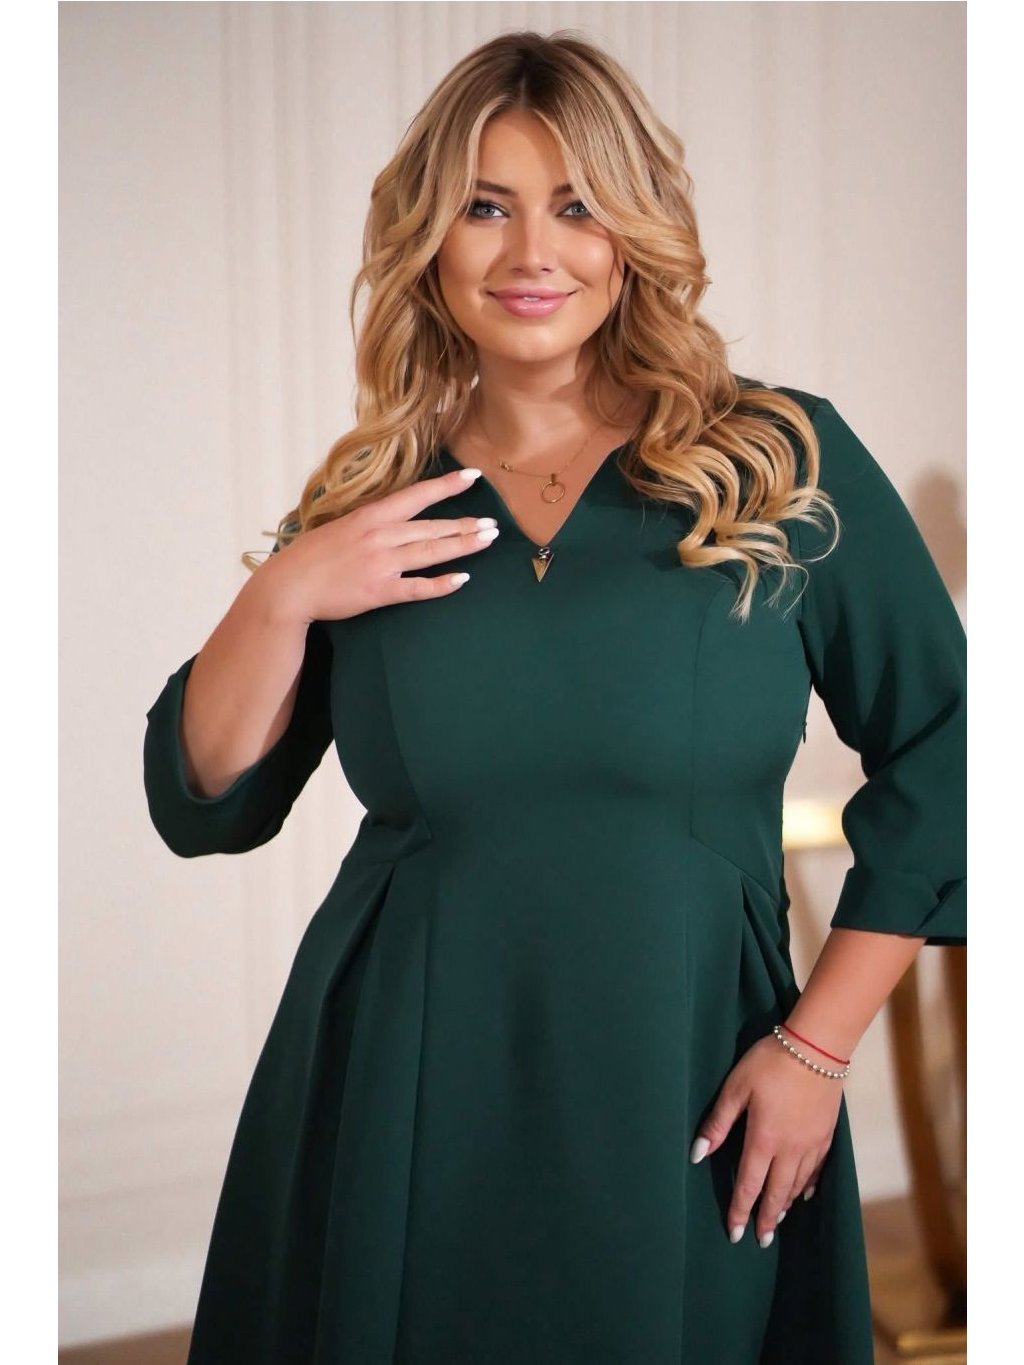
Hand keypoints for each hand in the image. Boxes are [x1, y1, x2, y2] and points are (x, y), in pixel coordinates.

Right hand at [258, 466, 497, 623]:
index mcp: (370, 516)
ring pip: (431, 551)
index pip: (416, 495)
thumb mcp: (340, 527)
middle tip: (494, 524)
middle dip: (466, 524)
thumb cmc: (311, 557)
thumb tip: (392, 517)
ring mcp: (381, 564)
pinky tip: (463, 579)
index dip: (447, 486)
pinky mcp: (379, 591)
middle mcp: (380, 536)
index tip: (474, 476)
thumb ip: (369, 522)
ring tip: (487, 541)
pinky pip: (418, 587)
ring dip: (463, 545)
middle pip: (432, 527)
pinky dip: (442, 584)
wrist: (288, 586)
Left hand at [689, 1034, 840, 1245]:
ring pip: (797, 1184)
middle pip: (776, 1192)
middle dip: (767, 1219)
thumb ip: (718, 1123)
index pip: (749, 1184)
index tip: (734, 1233)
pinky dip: (809, 1186)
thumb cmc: (770, 1063)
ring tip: (778, 1219)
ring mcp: (812, 1143)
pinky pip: (818, 1170)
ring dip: (785, 1204)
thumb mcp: (736, 1088)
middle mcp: (790, 1149)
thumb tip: (698, 1154)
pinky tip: (805, 1194)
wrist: (816, 1048)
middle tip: (761, 1241)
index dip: (740, 1210)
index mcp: (763, 1140)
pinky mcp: (827, 1135)